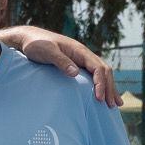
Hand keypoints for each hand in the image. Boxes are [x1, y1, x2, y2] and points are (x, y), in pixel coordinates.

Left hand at [4, 26, 119, 105]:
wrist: (28, 38)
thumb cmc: (36, 44)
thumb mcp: (47, 52)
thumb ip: (61, 61)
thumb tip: (75, 73)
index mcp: (80, 51)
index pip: (98, 68)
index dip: (101, 83)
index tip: (99, 98)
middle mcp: (84, 55)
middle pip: (104, 71)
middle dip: (110, 88)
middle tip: (113, 105)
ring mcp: (81, 60)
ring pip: (101, 74)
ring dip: (109, 88)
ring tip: (116, 104)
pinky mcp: (76, 64)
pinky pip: (93, 75)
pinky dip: (100, 85)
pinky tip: (102, 94)